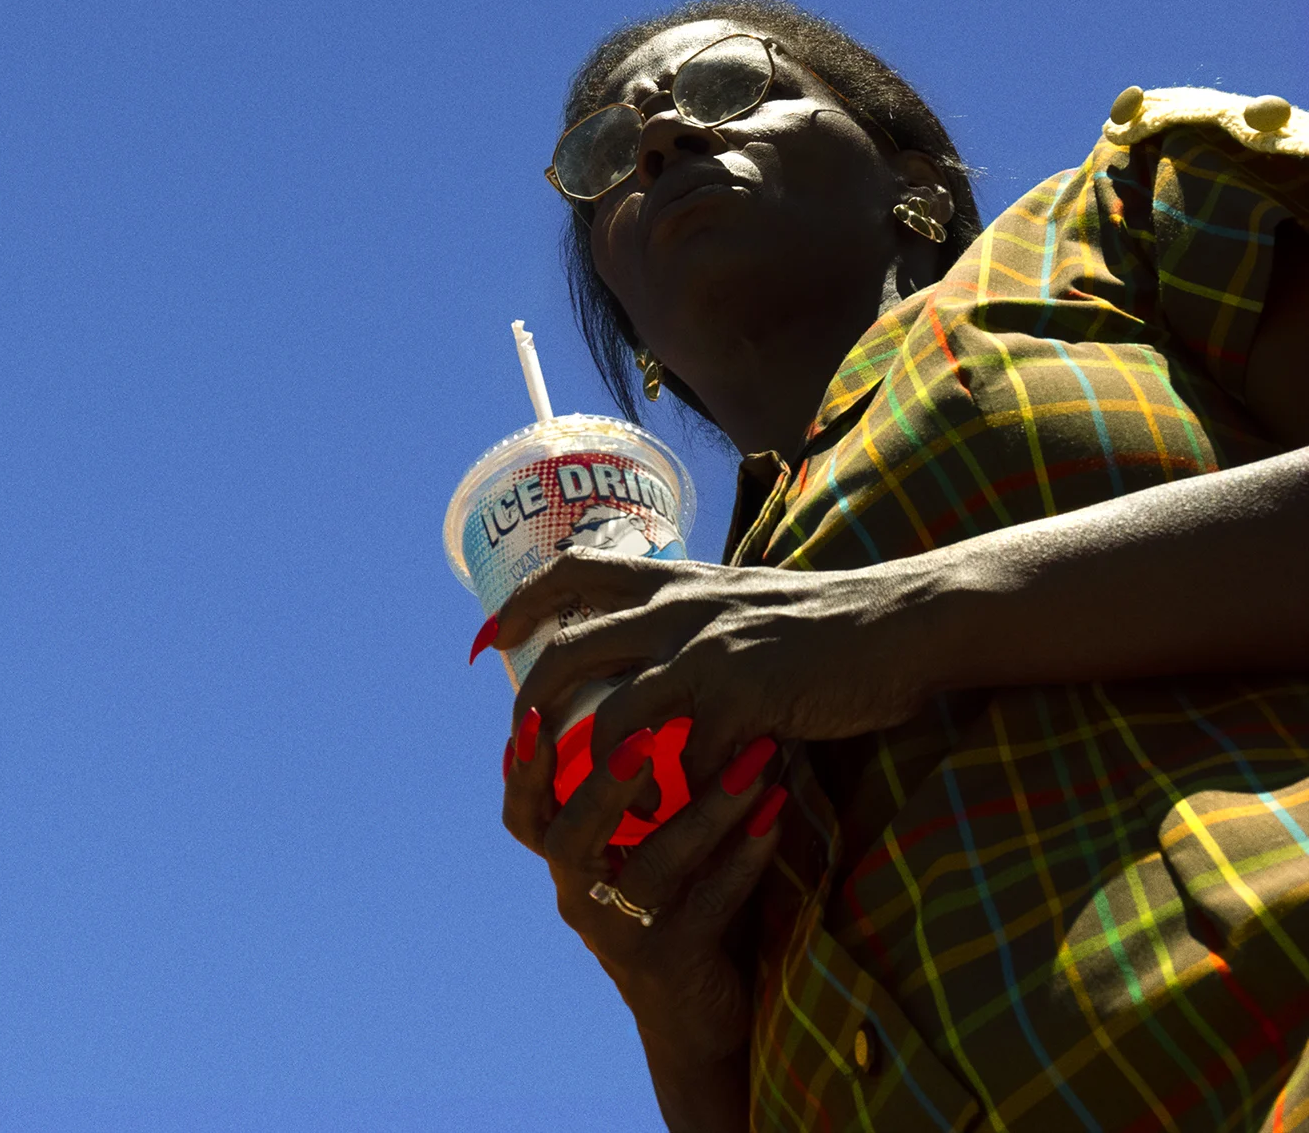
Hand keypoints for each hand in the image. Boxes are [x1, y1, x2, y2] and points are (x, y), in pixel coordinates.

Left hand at [496, 550, 941, 791]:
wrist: (900, 622)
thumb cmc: (828, 619)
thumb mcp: (742, 597)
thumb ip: (692, 613)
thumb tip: (651, 630)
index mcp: (673, 582)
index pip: (572, 572)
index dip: (523, 603)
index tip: (490, 638)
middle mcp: (678, 609)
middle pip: (571, 649)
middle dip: (532, 700)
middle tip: (516, 743)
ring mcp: (708, 653)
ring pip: (613, 711)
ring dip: (590, 762)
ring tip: (585, 797)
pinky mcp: (745, 699)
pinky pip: (684, 756)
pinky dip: (667, 792)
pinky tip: (663, 818)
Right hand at [500, 697, 788, 1069]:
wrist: (700, 1025)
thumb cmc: (673, 913)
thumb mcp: (640, 857)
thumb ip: (635, 801)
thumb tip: (653, 697)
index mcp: (568, 869)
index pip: (524, 815)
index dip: (522, 769)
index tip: (533, 714)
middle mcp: (581, 900)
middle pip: (572, 838)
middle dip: (603, 782)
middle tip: (640, 732)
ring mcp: (625, 935)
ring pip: (654, 866)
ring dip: (705, 808)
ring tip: (754, 761)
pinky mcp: (676, 963)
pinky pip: (710, 904)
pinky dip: (745, 857)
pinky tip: (776, 817)